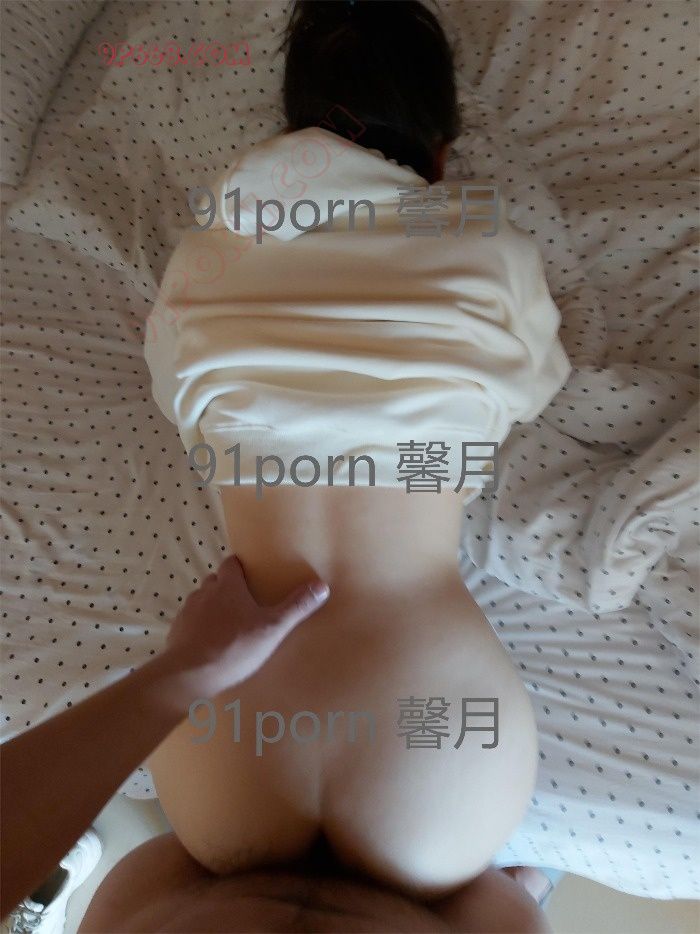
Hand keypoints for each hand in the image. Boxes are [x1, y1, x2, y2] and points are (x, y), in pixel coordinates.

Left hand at [165, 554, 329, 695]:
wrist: (189, 675)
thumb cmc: (233, 647)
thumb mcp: (272, 628)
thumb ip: (296, 607)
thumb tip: (321, 585)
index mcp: (228, 585)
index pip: (231, 563)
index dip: (241, 566)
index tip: (253, 573)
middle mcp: (205, 592)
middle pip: (216, 581)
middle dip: (229, 587)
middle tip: (246, 602)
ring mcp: (188, 611)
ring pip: (203, 600)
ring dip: (214, 607)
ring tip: (230, 625)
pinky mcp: (177, 631)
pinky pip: (191, 622)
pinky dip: (201, 627)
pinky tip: (211, 643)